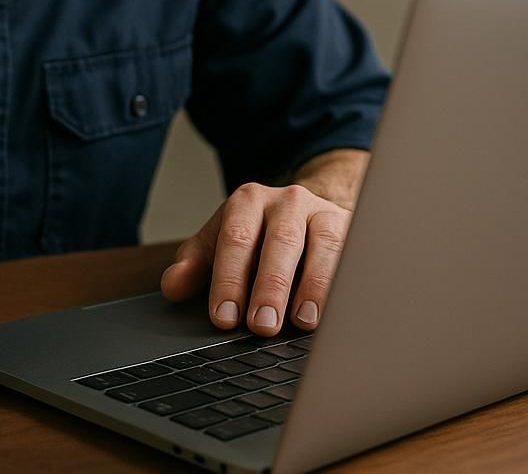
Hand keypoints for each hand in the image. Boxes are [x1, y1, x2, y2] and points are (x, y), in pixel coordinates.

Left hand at [159, 182, 351, 337]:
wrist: (306, 212)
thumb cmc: (258, 236)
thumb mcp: (220, 243)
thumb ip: (195, 264)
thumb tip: (172, 286)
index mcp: (248, 201)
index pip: (235, 240)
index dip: (229, 280)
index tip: (224, 318)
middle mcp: (287, 201)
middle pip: (280, 243)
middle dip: (270, 287)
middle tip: (262, 325)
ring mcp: (325, 213)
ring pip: (323, 247)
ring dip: (314, 287)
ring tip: (303, 322)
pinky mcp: (355, 230)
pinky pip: (354, 257)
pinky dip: (346, 285)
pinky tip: (340, 311)